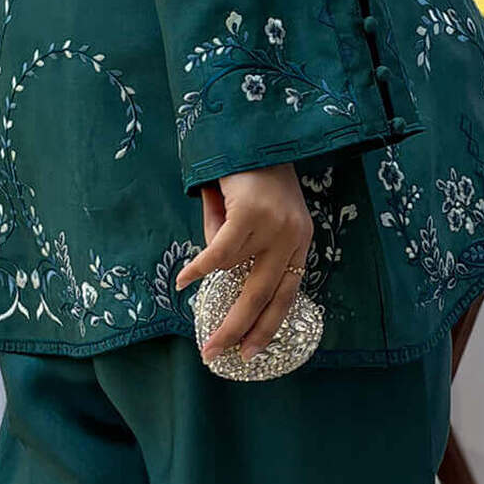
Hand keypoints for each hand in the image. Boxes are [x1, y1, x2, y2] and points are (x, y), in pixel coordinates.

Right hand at [175, 165, 312, 360]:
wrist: (251, 129)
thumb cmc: (248, 173)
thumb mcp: (250, 216)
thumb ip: (238, 248)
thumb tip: (215, 279)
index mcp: (300, 242)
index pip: (286, 295)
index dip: (267, 326)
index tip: (250, 353)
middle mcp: (293, 237)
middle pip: (265, 297)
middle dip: (240, 330)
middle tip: (217, 355)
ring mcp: (275, 226)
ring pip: (236, 271)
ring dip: (213, 281)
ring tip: (199, 288)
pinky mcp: (252, 214)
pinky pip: (220, 252)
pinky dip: (200, 268)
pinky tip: (184, 282)